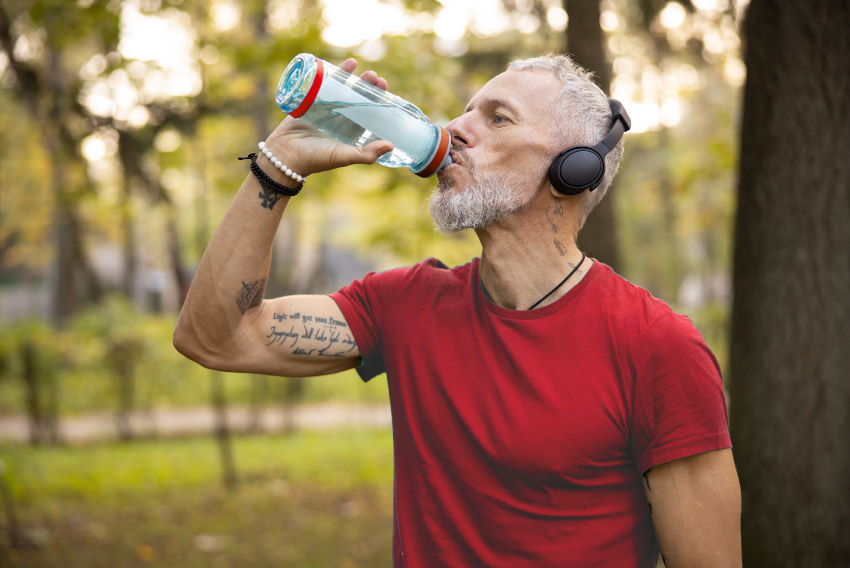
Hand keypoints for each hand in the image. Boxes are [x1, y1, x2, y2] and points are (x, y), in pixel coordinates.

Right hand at [261, 58, 393, 177]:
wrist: (284, 155)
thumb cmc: (315, 159)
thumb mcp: (343, 156)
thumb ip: (366, 154)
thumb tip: (391, 146)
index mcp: (350, 133)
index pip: (368, 114)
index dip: (377, 101)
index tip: (384, 87)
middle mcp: (339, 121)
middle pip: (356, 99)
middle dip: (366, 87)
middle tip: (374, 76)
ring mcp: (323, 111)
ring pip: (339, 90)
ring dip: (349, 78)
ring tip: (356, 65)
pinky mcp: (308, 103)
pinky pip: (319, 86)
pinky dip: (327, 75)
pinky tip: (332, 65)